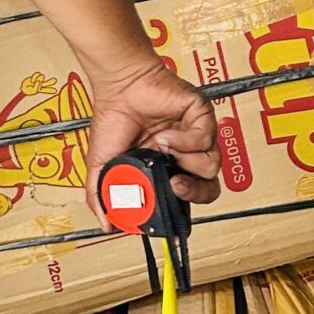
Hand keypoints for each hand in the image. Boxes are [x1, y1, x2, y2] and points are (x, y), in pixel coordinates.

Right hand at [84, 57, 221, 216]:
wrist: (119, 88)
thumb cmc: (113, 121)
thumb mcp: (102, 167)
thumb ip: (103, 197)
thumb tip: (107, 225)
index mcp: (166, 170)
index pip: (186, 198)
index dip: (183, 209)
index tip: (174, 223)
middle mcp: (183, 156)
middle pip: (208, 188)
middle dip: (194, 192)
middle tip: (175, 185)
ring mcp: (195, 137)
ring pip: (211, 164)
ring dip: (185, 159)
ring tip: (161, 147)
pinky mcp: (201, 117)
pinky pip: (206, 138)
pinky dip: (185, 139)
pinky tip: (166, 133)